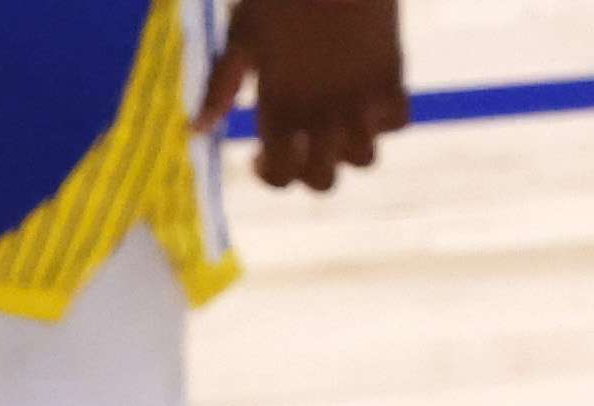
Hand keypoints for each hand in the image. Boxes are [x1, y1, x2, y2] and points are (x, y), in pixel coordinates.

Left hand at [202, 0, 405, 191]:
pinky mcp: (391, 78)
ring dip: (349, 150)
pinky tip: (367, 101)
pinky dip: (385, 119)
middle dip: (310, 171)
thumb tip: (196, 130)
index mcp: (281, 110)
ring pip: (364, 159)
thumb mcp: (240, 36)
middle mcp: (322, 117)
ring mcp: (360, 101)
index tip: (264, 156)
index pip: (282, 176)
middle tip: (302, 146)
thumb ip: (219, 88)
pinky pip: (398, 122)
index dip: (272, 175)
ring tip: (337, 126)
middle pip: (323, 181)